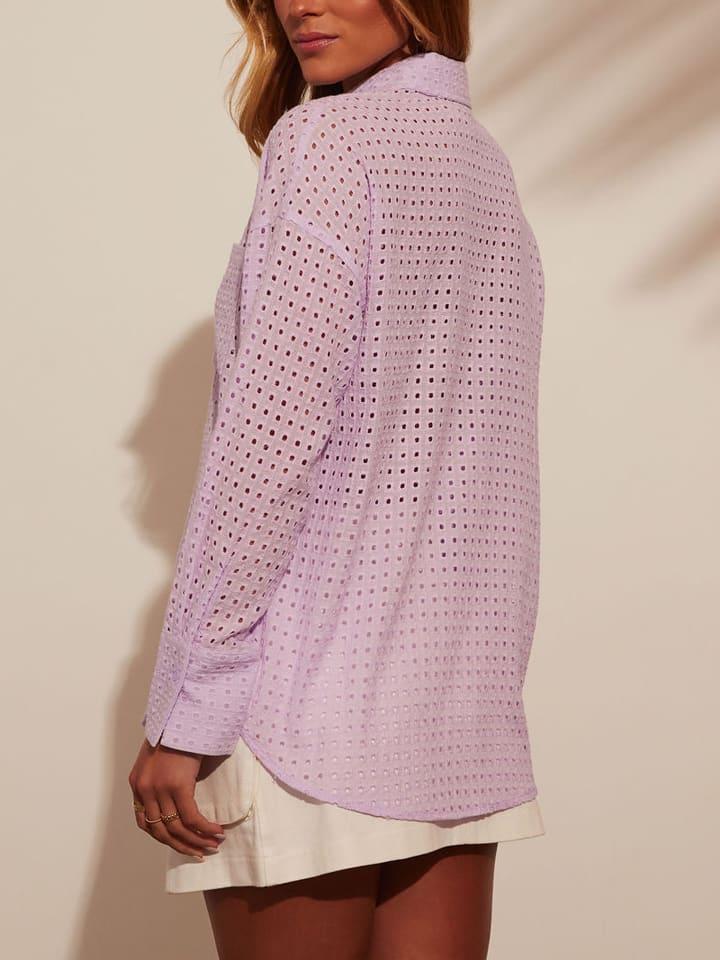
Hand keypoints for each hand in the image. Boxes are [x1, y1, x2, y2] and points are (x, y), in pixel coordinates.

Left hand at [129, 738, 225, 858]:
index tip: (181, 843)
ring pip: (177, 828)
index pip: (145, 823)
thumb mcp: (159, 756)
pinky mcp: (178, 785)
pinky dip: (205, 828)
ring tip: (213, 845)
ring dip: (197, 841)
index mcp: (137, 783)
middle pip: (161, 831)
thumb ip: (161, 776)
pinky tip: (216, 831)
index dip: (163, 838)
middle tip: (200, 853)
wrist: (182, 713)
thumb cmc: (176, 731)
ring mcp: (160, 789)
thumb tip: (176, 794)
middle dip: (182, 846)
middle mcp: (144, 789)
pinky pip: (191, 817)